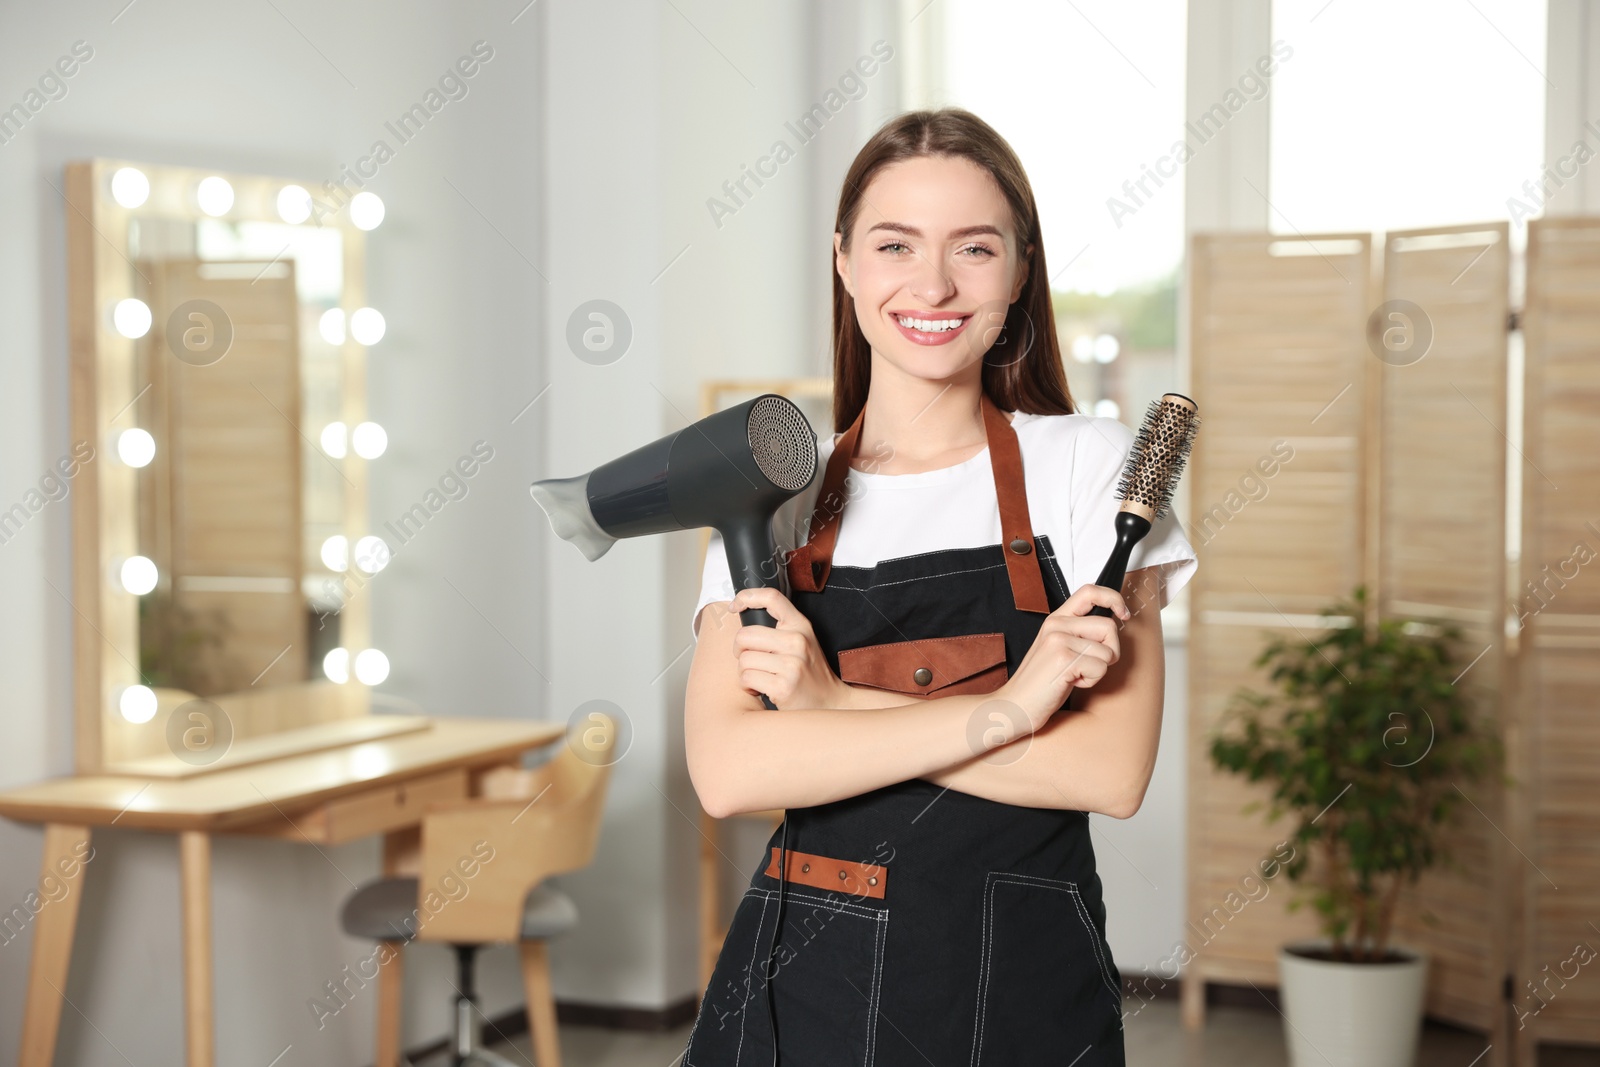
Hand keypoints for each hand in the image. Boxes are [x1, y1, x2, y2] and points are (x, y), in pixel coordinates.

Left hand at [724, 586, 845, 710]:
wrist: (830, 702)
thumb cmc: (809, 673)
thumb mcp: (802, 642)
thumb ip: (780, 629)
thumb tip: (744, 621)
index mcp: (800, 625)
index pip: (771, 597)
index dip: (747, 596)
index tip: (734, 606)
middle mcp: (797, 641)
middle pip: (745, 635)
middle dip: (739, 651)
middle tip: (749, 660)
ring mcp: (792, 664)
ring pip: (743, 660)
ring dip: (744, 672)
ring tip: (760, 678)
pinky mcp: (783, 686)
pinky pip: (747, 678)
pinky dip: (748, 686)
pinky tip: (761, 689)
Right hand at [997, 583, 1128, 731]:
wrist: (1015, 704)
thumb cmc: (1040, 682)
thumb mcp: (1057, 649)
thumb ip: (1079, 634)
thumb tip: (1110, 630)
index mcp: (1056, 619)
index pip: (1090, 592)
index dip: (1113, 598)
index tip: (1123, 613)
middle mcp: (1057, 625)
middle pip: (1109, 626)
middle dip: (1110, 651)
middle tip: (1088, 666)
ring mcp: (1059, 640)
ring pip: (1108, 651)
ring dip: (1098, 670)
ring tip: (1074, 675)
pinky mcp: (1064, 659)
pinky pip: (1100, 668)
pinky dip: (1091, 681)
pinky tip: (1070, 683)